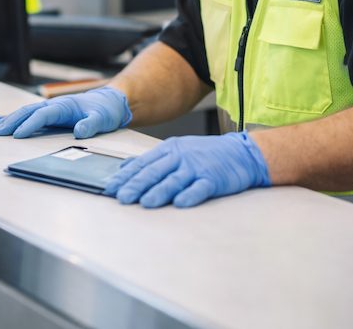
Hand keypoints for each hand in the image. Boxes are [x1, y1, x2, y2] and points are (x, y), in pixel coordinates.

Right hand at [0, 86, 131, 138]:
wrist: (109, 102)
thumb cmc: (105, 111)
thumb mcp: (103, 119)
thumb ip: (91, 124)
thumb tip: (79, 130)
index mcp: (64, 106)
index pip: (42, 115)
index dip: (29, 124)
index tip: (17, 135)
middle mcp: (54, 105)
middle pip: (29, 112)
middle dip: (13, 121)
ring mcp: (50, 108)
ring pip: (25, 112)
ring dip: (10, 119)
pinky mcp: (50, 113)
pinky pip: (29, 115)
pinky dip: (14, 117)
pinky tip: (0, 121)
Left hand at [103, 133, 269, 207]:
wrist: (242, 152)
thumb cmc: (206, 154)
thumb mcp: (177, 150)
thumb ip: (151, 160)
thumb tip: (124, 168)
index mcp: (169, 149)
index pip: (143, 164)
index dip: (126, 177)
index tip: (110, 188)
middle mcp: (181, 156)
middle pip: (155, 172)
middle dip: (136, 185)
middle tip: (122, 198)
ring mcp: (197, 167)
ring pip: (174, 180)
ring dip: (158, 192)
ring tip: (144, 203)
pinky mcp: (213, 179)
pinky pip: (200, 188)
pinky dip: (189, 195)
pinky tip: (179, 203)